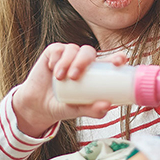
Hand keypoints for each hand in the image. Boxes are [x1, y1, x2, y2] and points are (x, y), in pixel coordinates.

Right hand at [13, 43, 127, 136]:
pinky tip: (51, 69)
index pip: (109, 61)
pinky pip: (57, 49)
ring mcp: (68, 56)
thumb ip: (92, 109)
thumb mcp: (77, 110)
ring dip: (67, 62)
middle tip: (74, 76)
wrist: (38, 106)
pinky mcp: (53, 53)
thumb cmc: (63, 106)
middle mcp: (83, 61)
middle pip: (89, 52)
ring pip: (73, 49)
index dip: (117, 57)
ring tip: (60, 77)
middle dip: (83, 61)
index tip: (120, 61)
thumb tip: (107, 105)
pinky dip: (55, 59)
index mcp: (94, 73)